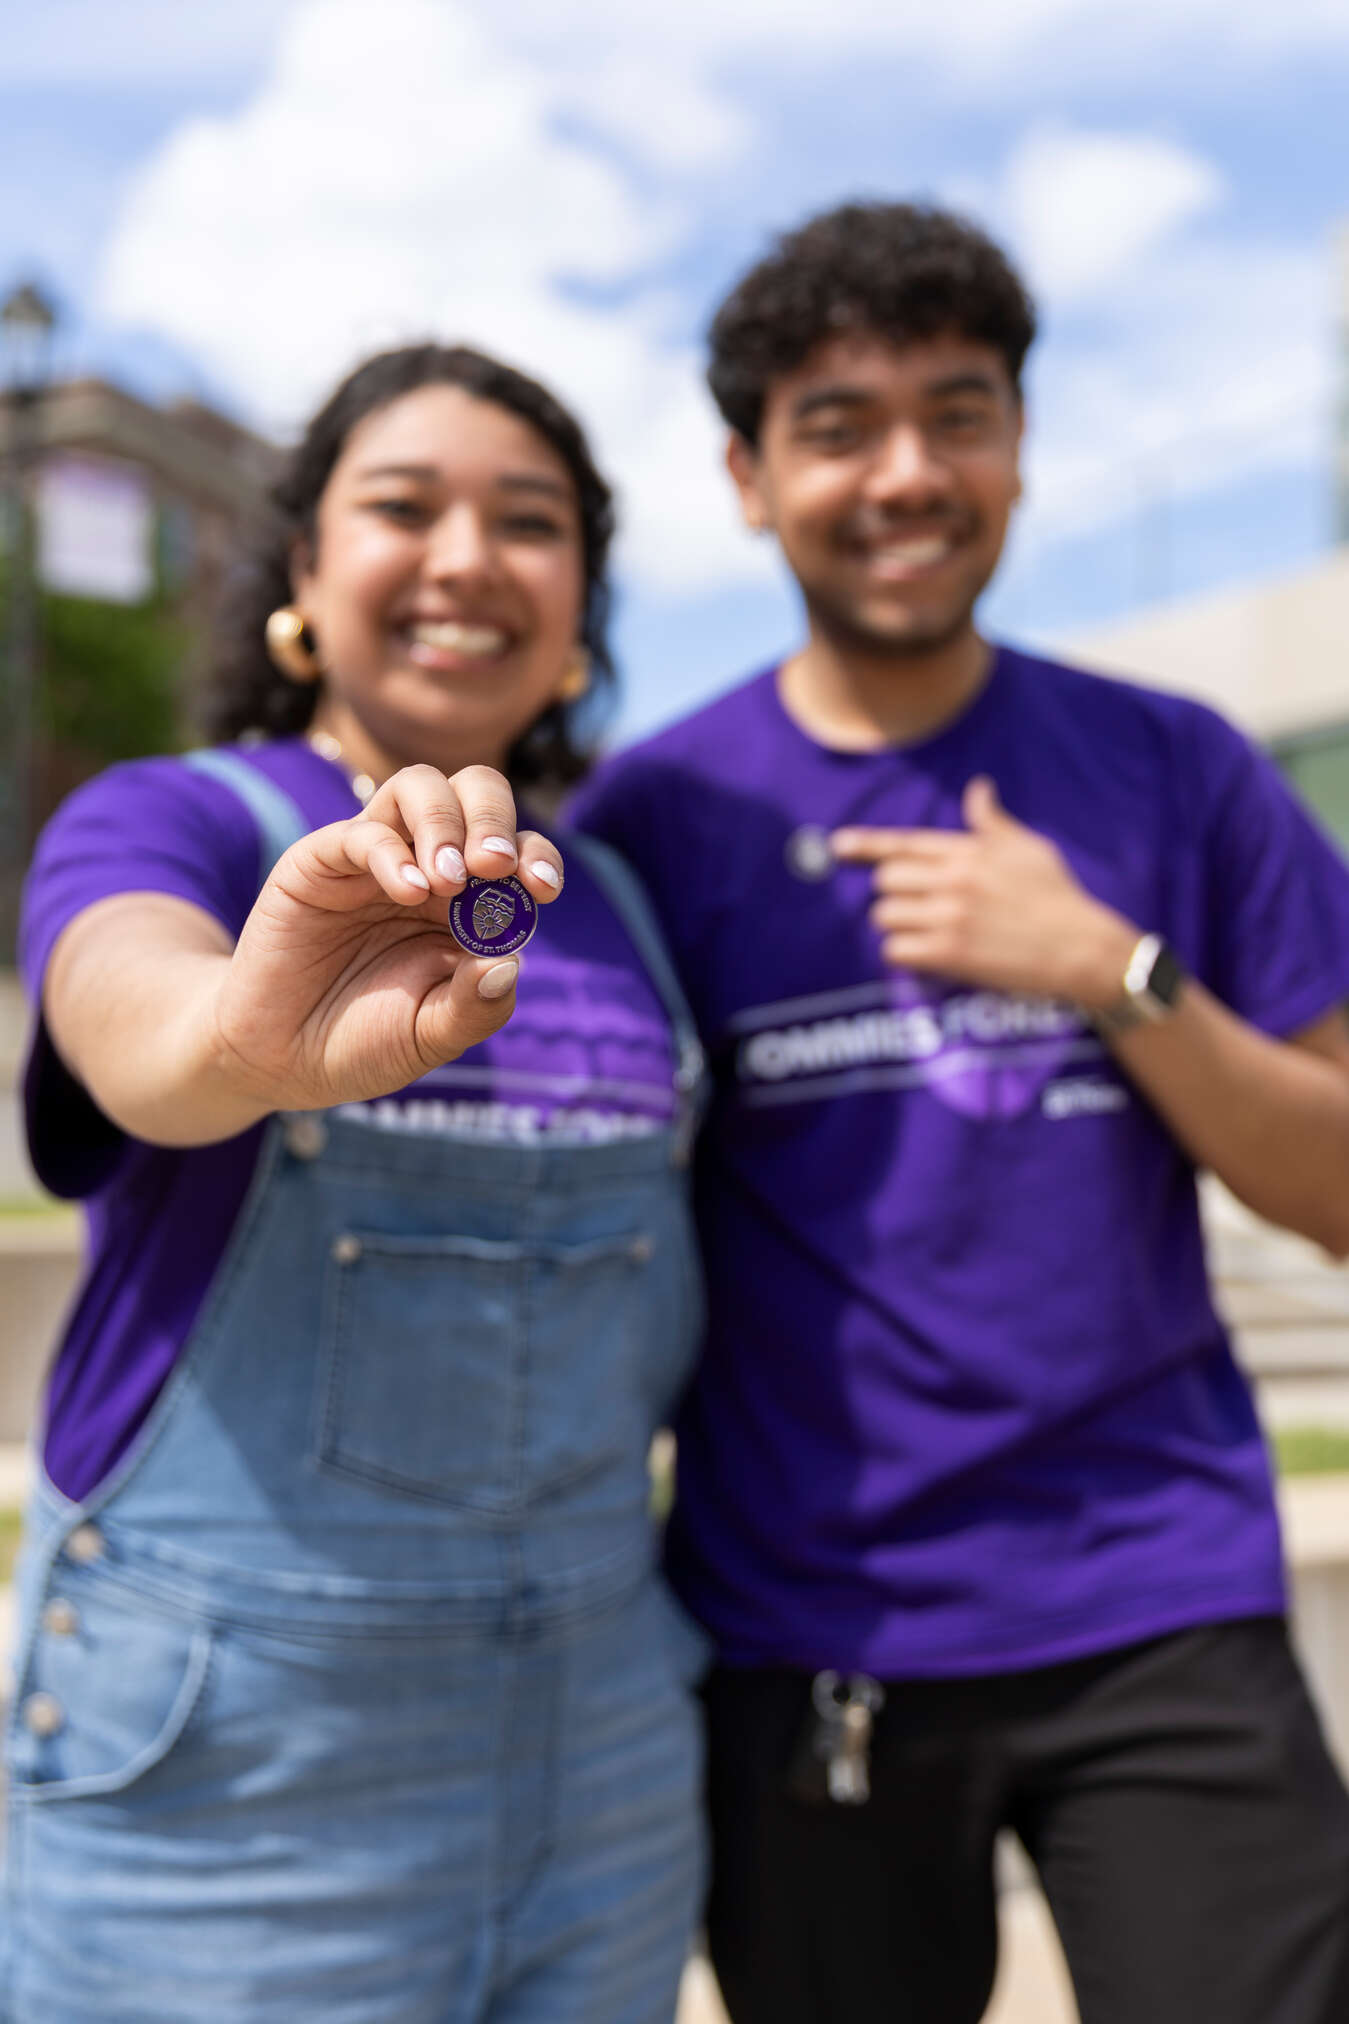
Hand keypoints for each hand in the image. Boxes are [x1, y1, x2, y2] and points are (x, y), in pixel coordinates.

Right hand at [210, 764, 563, 1112]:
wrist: (282, 1060)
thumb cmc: (365, 1043)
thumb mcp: (431, 1036)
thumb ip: (475, 1007)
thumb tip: (511, 963)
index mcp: (469, 902)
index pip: (518, 850)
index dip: (538, 857)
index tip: (542, 889)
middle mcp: (427, 866)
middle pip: (474, 792)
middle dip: (493, 817)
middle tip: (494, 866)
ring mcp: (374, 858)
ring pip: (418, 788)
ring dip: (444, 821)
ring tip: (449, 878)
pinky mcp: (320, 862)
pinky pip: (362, 831)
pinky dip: (391, 852)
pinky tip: (408, 891)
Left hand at [831, 777, 1137, 1006]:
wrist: (1080, 949)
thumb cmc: (1058, 897)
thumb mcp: (1030, 848)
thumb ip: (993, 822)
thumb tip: (979, 788)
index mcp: (969, 851)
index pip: (904, 843)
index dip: (865, 844)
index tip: (837, 846)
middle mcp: (954, 880)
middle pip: (886, 880)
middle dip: (894, 893)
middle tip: (917, 906)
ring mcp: (949, 917)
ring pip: (884, 916)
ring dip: (897, 926)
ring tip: (923, 932)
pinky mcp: (949, 954)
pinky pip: (895, 950)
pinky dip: (904, 954)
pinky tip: (926, 955)